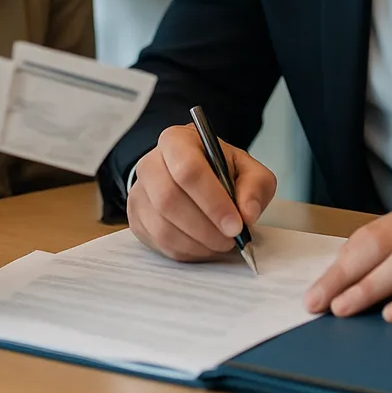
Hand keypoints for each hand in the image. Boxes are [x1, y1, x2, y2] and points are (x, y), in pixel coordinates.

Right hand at [127, 123, 276, 261]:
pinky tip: (204, 245)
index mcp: (177, 141)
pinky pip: (158, 242)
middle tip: (231, 239)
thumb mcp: (247, 170)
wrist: (196, 176)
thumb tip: (247, 213)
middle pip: (169, 199)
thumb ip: (255, 186)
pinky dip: (186, 251)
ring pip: (162, 226)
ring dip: (197, 243)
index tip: (236, 225)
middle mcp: (151, 162)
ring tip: (220, 243)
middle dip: (205, 228)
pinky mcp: (136, 217)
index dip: (212, 201)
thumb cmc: (220, 171)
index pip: (187, 169)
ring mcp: (139, 191)